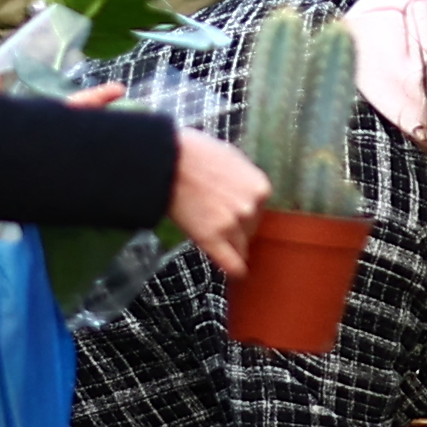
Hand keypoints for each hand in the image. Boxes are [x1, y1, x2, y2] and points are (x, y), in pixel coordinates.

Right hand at [166, 125, 265, 274]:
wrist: (166, 160)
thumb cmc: (195, 153)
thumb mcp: (232, 157)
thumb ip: (244, 179)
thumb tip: (248, 191)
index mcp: (260, 186)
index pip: (259, 209)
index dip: (243, 210)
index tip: (230, 210)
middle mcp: (250, 207)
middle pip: (250, 228)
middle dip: (237, 226)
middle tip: (214, 215)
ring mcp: (232, 225)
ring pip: (240, 246)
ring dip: (230, 243)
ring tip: (212, 233)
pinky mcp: (211, 238)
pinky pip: (231, 264)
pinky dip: (235, 270)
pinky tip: (237, 274)